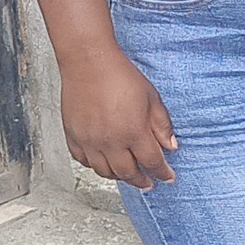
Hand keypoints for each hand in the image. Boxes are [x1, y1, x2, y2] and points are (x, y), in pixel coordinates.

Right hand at [62, 50, 177, 188]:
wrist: (88, 62)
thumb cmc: (120, 75)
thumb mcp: (152, 98)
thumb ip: (162, 125)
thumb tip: (171, 146)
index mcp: (133, 132)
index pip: (152, 162)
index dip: (163, 172)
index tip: (168, 177)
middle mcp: (110, 141)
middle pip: (128, 173)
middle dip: (142, 181)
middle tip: (149, 183)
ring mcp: (89, 141)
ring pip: (105, 172)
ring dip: (119, 177)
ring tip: (128, 175)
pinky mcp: (73, 136)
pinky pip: (83, 160)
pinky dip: (94, 166)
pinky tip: (103, 163)